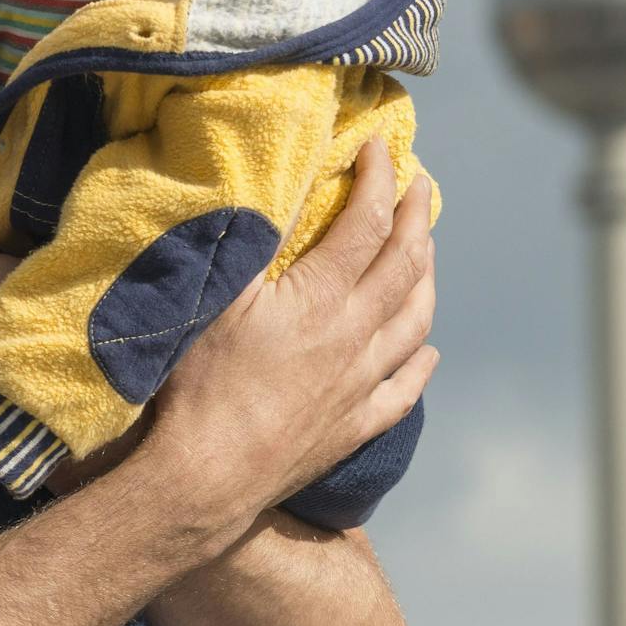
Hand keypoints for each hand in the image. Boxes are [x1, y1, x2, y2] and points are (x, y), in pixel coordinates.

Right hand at [139, 140, 436, 540]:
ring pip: (414, 324)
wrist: (204, 476)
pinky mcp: (351, 428)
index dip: (379, 181)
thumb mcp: (217, 294)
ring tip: (427, 251)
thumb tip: (284, 186)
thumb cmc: (198, 381)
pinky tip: (425, 350)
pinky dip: (420, 361)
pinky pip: (403, 390)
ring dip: (426, 279)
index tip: (380, 149)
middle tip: (423, 184)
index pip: (366, 225)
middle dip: (417, 218)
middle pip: (403, 267)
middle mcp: (353, 339)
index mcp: (321, 300)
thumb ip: (254, 238)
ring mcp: (358, 387)